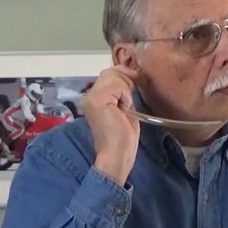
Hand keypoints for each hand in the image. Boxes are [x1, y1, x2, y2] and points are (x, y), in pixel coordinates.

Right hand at [81, 66, 142, 184]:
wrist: (117, 156)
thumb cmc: (122, 138)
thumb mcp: (125, 108)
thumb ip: (122, 93)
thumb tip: (129, 77)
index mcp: (93, 98)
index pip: (108, 75)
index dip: (125, 75)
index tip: (139, 80)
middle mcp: (88, 96)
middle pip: (110, 72)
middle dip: (127, 78)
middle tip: (137, 89)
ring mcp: (91, 97)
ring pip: (114, 76)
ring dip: (126, 88)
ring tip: (127, 106)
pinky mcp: (97, 101)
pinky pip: (117, 86)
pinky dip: (125, 95)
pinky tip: (125, 108)